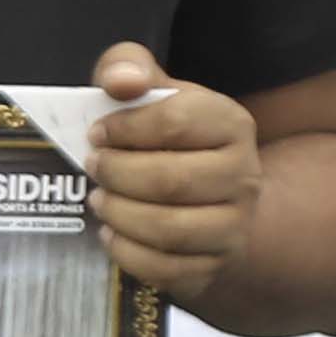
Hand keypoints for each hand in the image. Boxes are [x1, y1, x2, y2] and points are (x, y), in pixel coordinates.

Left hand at [84, 41, 264, 303]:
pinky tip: (110, 234)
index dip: (125, 127)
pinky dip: (127, 253)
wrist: (211, 198)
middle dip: (117, 174)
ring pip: (170, 228)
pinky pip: (167, 268)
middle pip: (170, 180)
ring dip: (119, 214)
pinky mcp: (215, 264)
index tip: (96, 133)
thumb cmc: (167, 138)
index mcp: (230, 123)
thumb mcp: (151, 92)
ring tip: (98, 200)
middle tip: (92, 167)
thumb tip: (120, 80)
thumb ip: (130, 68)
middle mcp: (243, 175)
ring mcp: (234, 224)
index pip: (177, 122)